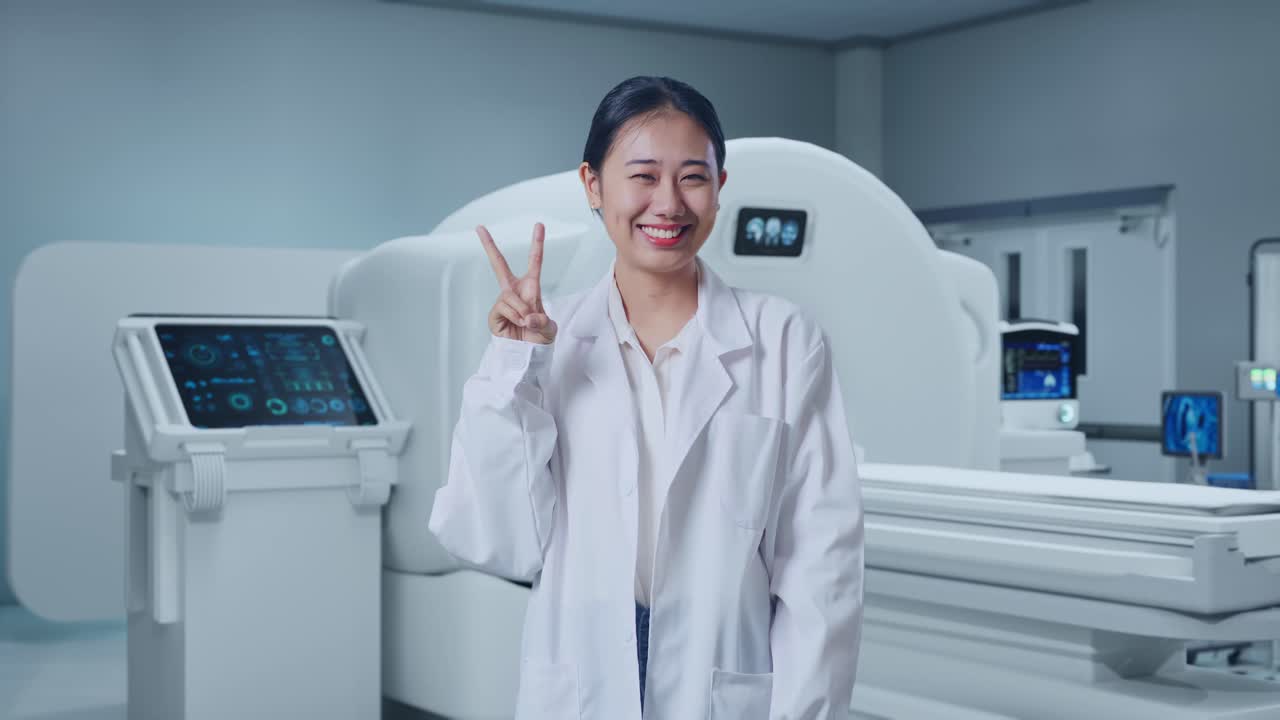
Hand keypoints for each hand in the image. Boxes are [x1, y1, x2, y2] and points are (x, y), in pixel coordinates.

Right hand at [478, 223, 557, 344]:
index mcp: (531, 287)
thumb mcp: (549, 328)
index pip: (535, 261)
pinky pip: (504, 308)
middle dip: (489, 245)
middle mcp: (514, 290)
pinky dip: (514, 317)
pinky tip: (516, 325)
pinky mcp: (494, 313)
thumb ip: (542, 321)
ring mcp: (502, 301)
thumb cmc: (539, 337)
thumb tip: (527, 316)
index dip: (537, 243)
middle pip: (498, 264)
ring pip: (510, 297)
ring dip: (522, 312)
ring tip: (526, 323)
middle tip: (479, 227)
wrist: (528, 353)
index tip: (539, 224)